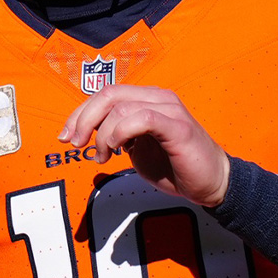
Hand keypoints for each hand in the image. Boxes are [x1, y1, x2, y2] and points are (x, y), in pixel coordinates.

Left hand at [59, 84, 230, 207]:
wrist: (212, 183)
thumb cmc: (175, 166)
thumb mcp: (137, 148)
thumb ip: (117, 134)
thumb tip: (89, 133)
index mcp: (146, 99)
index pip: (105, 94)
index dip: (80, 113)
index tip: (65, 135)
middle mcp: (157, 97)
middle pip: (108, 94)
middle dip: (83, 119)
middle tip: (75, 144)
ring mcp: (168, 108)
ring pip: (120, 107)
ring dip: (103, 134)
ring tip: (104, 157)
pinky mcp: (177, 125)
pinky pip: (142, 118)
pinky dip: (122, 133)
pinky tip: (120, 150)